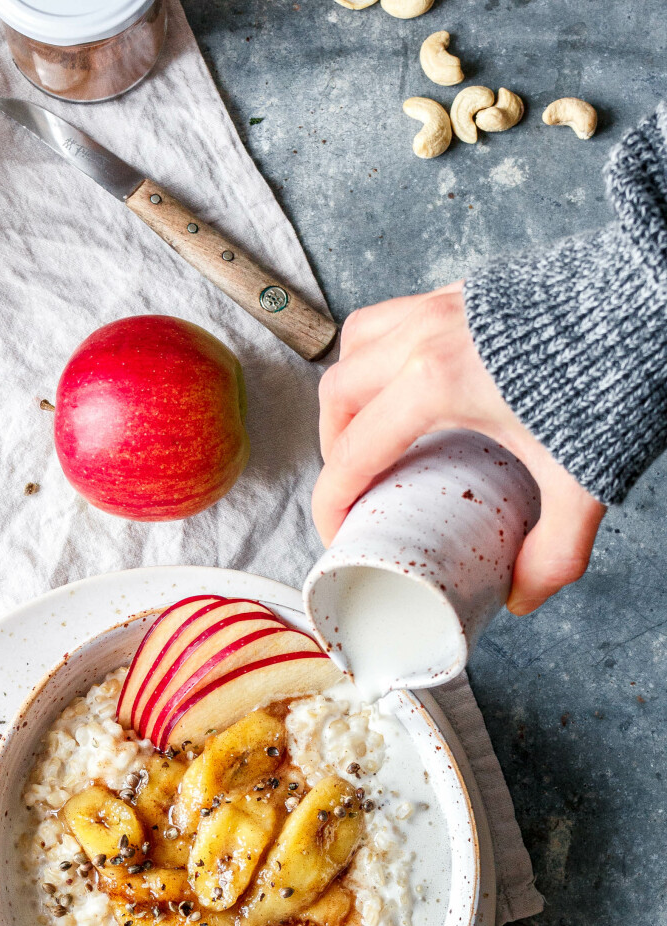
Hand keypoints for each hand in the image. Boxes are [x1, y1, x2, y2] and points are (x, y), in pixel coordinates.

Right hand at [312, 283, 605, 615]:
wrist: (657, 295)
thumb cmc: (617, 373)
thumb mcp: (581, 482)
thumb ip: (553, 552)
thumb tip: (522, 595)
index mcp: (436, 382)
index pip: (353, 453)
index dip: (332, 502)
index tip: (337, 530)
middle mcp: (426, 336)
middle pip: (339, 393)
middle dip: (335, 447)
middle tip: (355, 485)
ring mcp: (444, 303)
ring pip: (358, 344)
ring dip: (351, 391)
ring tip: (371, 430)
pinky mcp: (469, 288)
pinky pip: (395, 316)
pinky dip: (384, 353)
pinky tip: (412, 384)